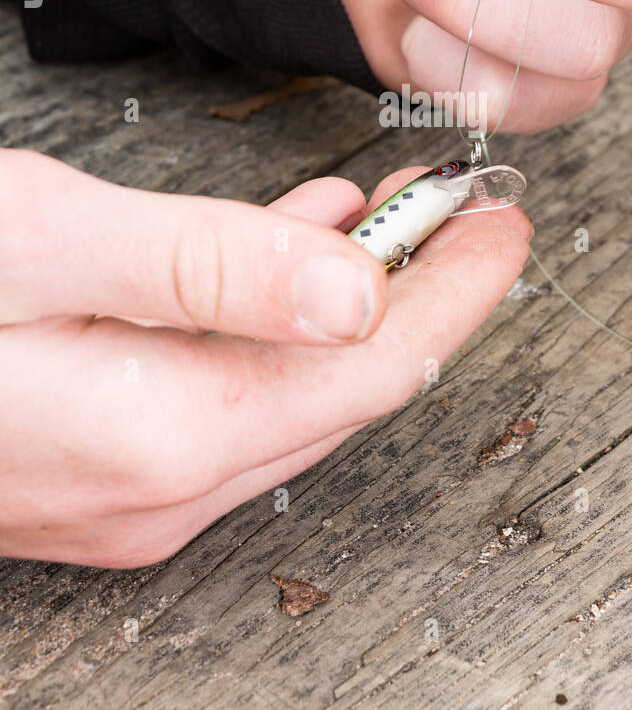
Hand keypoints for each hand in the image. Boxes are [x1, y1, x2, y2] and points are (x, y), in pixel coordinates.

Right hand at [0, 150, 528, 565]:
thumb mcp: (51, 244)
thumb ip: (211, 269)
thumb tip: (360, 292)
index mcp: (170, 433)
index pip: (373, 366)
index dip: (454, 291)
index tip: (503, 224)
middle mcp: (162, 486)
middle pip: (342, 386)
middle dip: (420, 296)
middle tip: (470, 217)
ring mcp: (127, 492)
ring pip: (285, 389)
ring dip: (349, 304)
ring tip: (399, 221)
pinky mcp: (94, 470)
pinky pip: (222, 396)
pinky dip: (270, 322)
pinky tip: (288, 258)